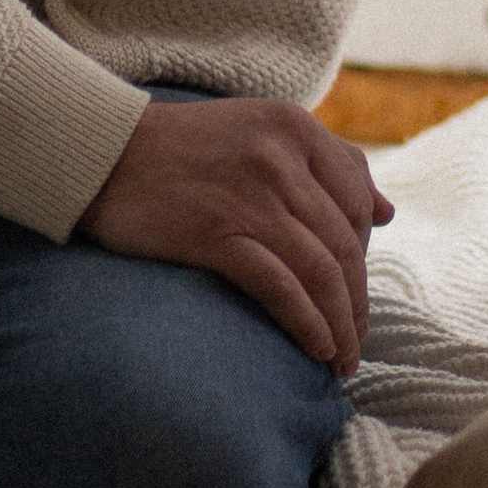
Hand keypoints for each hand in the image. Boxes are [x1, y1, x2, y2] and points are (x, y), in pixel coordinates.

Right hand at [77, 96, 393, 373]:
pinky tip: (315, 348)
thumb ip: (325, 162)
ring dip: (341, 324)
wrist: (100, 151)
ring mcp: (251, 198)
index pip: (358, 199)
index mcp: (295, 127)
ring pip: (322, 270)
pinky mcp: (216, 235)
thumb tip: (387, 212)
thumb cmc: (180, 147)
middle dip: (358, 301)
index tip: (357, 288)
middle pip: (345, 243)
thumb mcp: (259, 130)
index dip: (367, 253)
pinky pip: (281, 287)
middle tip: (356, 340)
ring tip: (340, 360)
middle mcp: (281, 159)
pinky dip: (307, 323)